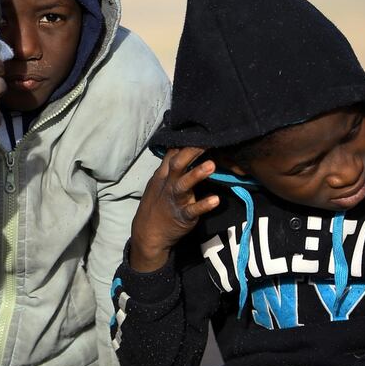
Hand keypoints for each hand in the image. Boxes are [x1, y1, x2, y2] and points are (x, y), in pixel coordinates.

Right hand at [129, 147, 218, 271]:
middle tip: (208, 141)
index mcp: (163, 175)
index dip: (186, 142)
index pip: (172, 154)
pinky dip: (204, 205)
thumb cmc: (158, 205)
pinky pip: (193, 210)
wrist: (149, 233)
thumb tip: (183, 148)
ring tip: (212, 165)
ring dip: (197, 174)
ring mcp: (175, 201)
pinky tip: (215, 200)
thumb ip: (170, 167)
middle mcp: (169, 185)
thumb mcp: (159, 183)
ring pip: (184, 185)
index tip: (201, 132)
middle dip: (192, 152)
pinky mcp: (183, 216)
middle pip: (178, 165)